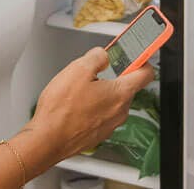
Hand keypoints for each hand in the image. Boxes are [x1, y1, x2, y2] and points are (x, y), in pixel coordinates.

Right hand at [22, 47, 154, 163]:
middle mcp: (120, 111)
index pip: (146, 73)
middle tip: (95, 70)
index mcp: (120, 93)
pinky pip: (102, 114)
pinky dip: (94, 106)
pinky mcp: (98, 134)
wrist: (48, 139)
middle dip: (113, 75)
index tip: (137, 54)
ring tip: (80, 88)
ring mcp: (110, 125)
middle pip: (126, 86)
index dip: (142, 59)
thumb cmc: (62, 109)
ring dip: (101, 91)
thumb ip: (97, 56)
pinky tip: (76, 103)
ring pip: (113, 101)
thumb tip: (103, 55)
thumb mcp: (78, 69)